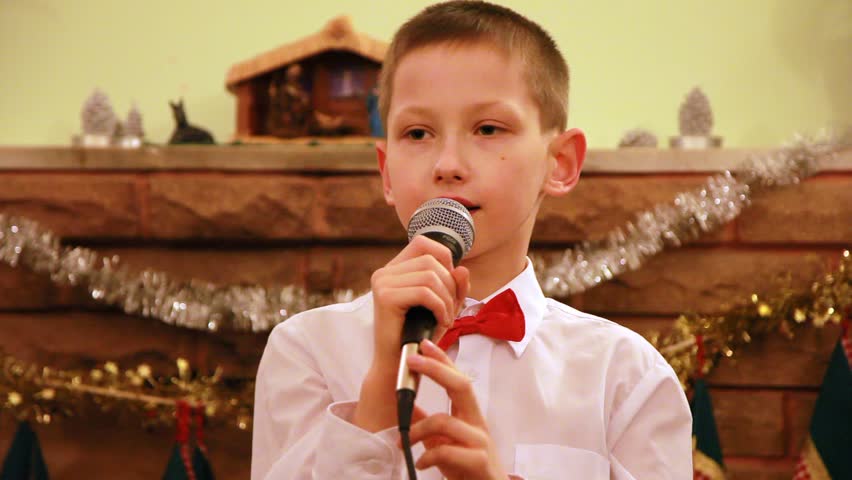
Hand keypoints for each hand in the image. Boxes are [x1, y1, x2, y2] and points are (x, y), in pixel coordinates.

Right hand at [353, 236, 469, 432]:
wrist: (400, 366)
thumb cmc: (421, 336)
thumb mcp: (444, 306)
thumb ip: (455, 286)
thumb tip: (462, 269)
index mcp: (395, 269)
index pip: (423, 243)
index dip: (445, 258)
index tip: (450, 285)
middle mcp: (384, 272)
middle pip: (432, 260)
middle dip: (450, 285)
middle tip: (451, 310)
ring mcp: (382, 283)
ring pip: (431, 276)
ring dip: (447, 299)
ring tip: (447, 318)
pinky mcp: (385, 297)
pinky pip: (425, 292)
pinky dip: (441, 307)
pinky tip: (442, 322)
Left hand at [404, 339, 507, 479]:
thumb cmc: (468, 468)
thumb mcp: (444, 443)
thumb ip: (428, 425)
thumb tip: (406, 406)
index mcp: (469, 416)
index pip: (458, 379)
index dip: (442, 360)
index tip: (424, 345)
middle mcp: (477, 423)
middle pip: (462, 386)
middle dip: (436, 369)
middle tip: (412, 362)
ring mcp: (480, 441)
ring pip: (445, 421)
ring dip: (417, 429)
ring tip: (402, 443)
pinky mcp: (478, 461)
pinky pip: (447, 451)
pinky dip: (427, 456)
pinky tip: (419, 462)